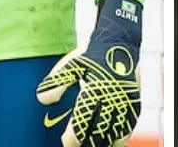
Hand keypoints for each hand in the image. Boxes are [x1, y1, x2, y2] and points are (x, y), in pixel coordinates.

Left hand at [37, 0, 142, 146]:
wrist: (120, 42)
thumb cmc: (93, 55)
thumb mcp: (71, 64)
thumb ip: (56, 82)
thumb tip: (42, 99)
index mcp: (95, 89)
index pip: (82, 123)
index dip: (72, 138)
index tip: (65, 142)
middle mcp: (112, 98)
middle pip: (98, 133)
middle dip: (86, 143)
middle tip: (76, 145)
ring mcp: (125, 102)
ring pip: (114, 134)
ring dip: (101, 141)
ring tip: (91, 143)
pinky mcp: (134, 104)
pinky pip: (128, 128)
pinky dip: (118, 138)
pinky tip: (109, 140)